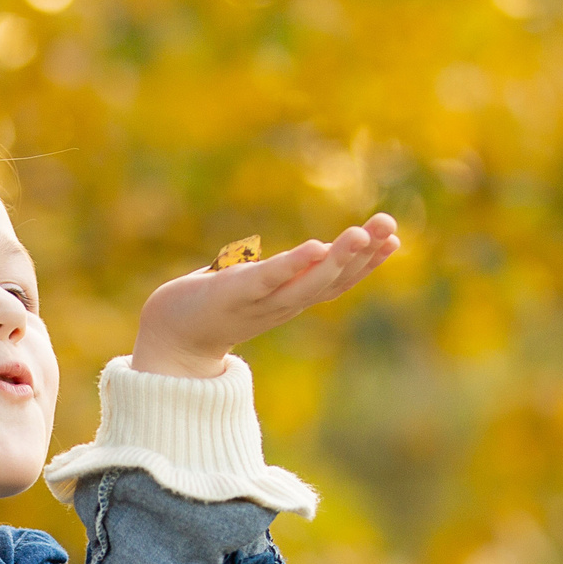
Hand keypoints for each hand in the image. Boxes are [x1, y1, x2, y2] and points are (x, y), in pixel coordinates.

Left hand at [130, 214, 401, 378]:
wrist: (169, 337)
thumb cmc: (212, 305)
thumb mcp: (256, 287)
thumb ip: (284, 274)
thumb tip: (312, 253)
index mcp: (290, 300)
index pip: (337, 282)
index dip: (367, 263)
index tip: (393, 238)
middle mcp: (282, 306)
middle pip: (331, 282)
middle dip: (363, 255)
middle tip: (389, 227)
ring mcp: (260, 303)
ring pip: (307, 284)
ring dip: (337, 260)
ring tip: (360, 233)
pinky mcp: (233, 295)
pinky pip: (268, 280)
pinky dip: (293, 266)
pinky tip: (316, 248)